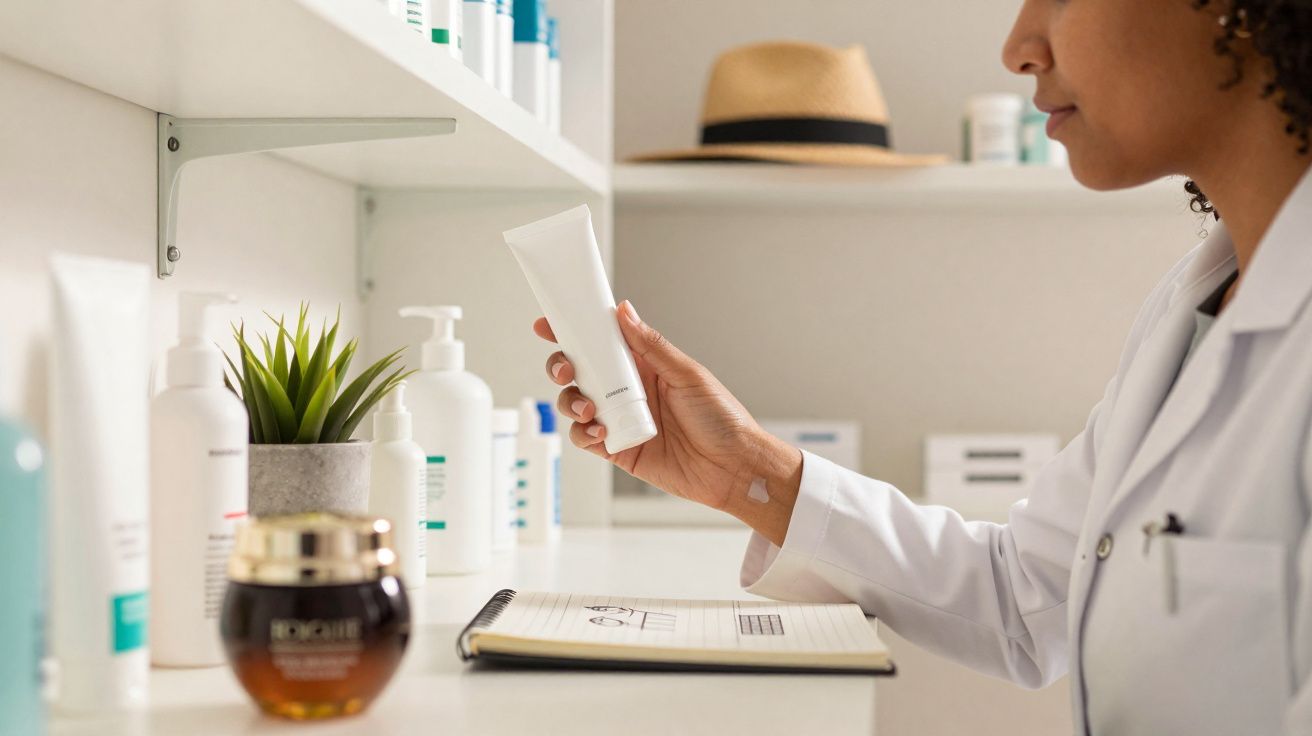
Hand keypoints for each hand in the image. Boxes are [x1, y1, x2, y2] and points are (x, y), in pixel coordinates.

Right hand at [535, 301, 800, 533]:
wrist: (732, 468)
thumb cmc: (722, 419)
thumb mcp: (688, 374)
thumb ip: (652, 346)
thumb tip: (624, 311)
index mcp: (645, 365)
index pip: (602, 342)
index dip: (574, 331)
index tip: (548, 323)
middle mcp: (628, 390)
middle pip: (580, 371)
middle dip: (562, 367)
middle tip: (566, 370)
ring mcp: (620, 419)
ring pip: (576, 404)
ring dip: (571, 402)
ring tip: (588, 409)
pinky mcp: (619, 449)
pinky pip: (586, 439)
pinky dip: (583, 433)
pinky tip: (600, 432)